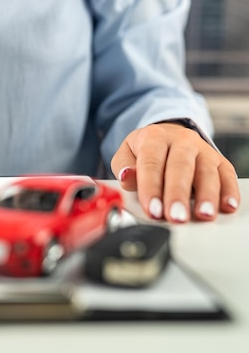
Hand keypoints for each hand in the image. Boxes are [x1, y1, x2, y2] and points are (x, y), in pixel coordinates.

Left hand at [111, 122, 239, 221]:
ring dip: (206, 196)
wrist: (167, 135)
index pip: (151, 163)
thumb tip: (127, 177)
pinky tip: (227, 206)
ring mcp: (203, 150)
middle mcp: (181, 140)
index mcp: (154, 137)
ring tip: (202, 215)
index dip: (151, 188)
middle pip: (181, 167)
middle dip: (178, 195)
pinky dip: (229, 191)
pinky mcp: (219, 161)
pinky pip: (227, 175)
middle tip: (176, 217)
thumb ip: (124, 166)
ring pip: (207, 171)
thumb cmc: (145, 149)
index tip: (152, 210)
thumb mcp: (126, 153)